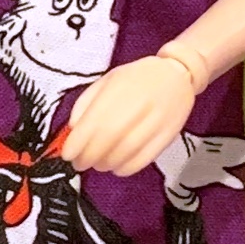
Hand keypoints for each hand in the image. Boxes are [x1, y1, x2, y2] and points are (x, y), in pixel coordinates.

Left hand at [56, 55, 197, 176]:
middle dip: (89, 156)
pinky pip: (147, 157)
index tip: (67, 155)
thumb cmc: (135, 79)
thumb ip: (86, 103)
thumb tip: (72, 130)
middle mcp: (139, 104)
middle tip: (79, 164)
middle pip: (110, 138)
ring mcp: (157, 120)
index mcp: (119, 88)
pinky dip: (128, 168)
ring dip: (107, 163)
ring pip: (127, 150)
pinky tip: (116, 168)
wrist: (177, 75)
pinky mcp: (170, 134)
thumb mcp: (106, 81)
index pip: (95, 121)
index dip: (78, 142)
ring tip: (96, 165)